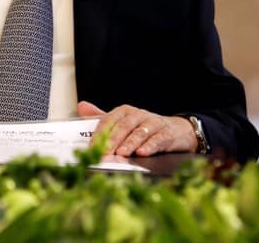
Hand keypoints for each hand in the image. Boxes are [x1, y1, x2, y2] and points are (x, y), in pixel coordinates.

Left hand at [77, 101, 196, 156]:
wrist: (176, 130)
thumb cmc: (145, 127)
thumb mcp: (124, 122)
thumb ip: (104, 118)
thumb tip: (81, 106)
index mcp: (124, 111)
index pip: (109, 120)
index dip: (100, 134)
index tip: (92, 147)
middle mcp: (138, 115)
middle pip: (123, 126)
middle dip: (112, 140)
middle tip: (104, 152)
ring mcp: (153, 123)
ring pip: (139, 133)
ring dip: (129, 143)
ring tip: (121, 153)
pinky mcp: (167, 133)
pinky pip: (157, 139)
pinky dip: (149, 146)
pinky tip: (142, 153)